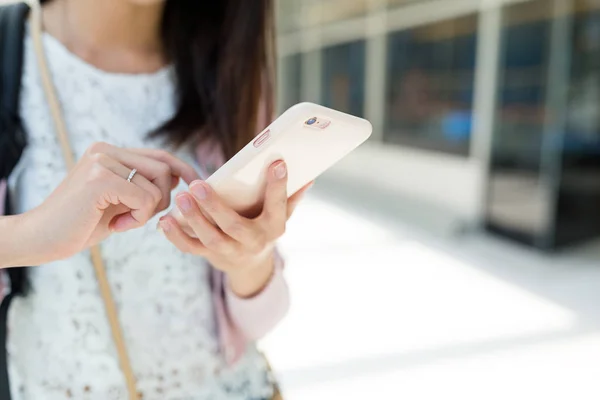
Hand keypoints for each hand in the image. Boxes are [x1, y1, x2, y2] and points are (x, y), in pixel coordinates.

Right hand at [7, 142, 197, 266]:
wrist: (42, 239)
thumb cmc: (82, 224)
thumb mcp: (119, 201)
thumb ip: (143, 186)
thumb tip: (177, 177)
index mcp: (109, 152)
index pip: (159, 156)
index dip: (182, 170)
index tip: (196, 185)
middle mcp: (105, 150)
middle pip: (163, 169)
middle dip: (162, 199)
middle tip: (139, 218)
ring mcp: (101, 161)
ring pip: (156, 185)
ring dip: (147, 212)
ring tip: (123, 222)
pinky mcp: (100, 179)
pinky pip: (145, 199)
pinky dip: (138, 219)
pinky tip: (116, 227)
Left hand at [159, 161, 310, 295]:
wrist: (251, 265)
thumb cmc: (265, 227)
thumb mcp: (282, 214)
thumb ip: (292, 196)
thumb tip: (309, 176)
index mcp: (273, 227)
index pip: (278, 205)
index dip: (278, 186)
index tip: (277, 163)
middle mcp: (253, 242)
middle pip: (232, 226)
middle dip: (214, 206)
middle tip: (198, 185)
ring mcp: (230, 252)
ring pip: (210, 238)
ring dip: (193, 219)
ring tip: (181, 197)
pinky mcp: (211, 256)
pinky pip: (191, 248)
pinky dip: (175, 237)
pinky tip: (164, 221)